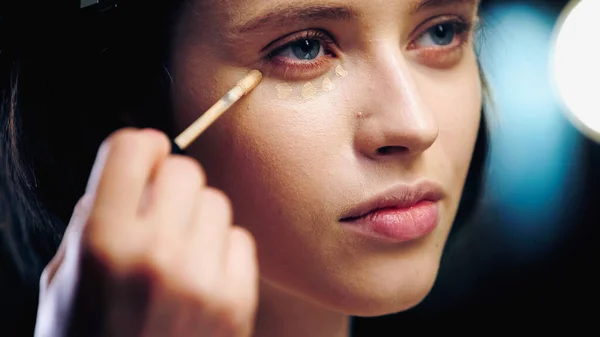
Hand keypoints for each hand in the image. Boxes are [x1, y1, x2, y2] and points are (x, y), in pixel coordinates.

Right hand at [34, 128, 258, 336]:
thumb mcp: (63, 280)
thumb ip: (92, 218)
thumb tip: (128, 168)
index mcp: (101, 243)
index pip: (132, 147)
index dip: (137, 150)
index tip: (142, 160)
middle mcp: (154, 255)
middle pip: (184, 168)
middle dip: (168, 184)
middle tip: (158, 212)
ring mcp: (201, 279)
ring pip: (216, 200)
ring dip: (196, 217)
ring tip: (178, 251)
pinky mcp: (236, 301)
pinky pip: (239, 238)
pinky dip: (220, 249)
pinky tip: (200, 277)